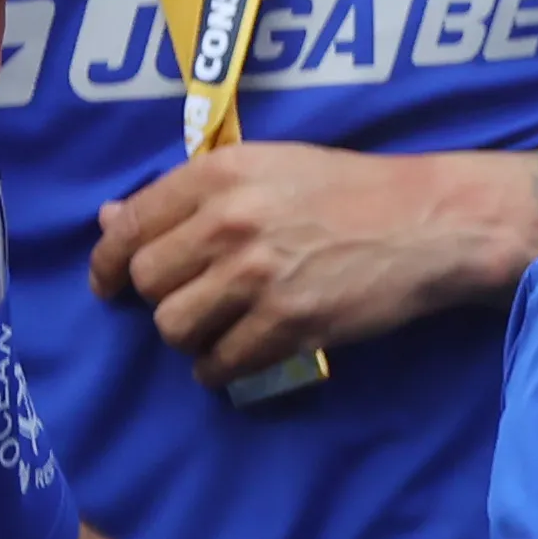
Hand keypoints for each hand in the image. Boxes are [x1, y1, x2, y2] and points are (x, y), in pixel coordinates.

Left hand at [88, 141, 533, 387]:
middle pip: (147, 282)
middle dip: (161, 299)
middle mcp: (228, 222)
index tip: (111, 286)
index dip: (109, 264)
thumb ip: (190, 194)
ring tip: (217, 331)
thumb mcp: (266, 168)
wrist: (428, 222)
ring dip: (190, 337)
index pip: (129, 227)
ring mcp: (257, 275)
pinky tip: (237, 359)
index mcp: (218, 175)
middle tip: (191, 302)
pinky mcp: (289, 322)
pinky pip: (222, 363)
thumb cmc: (349, 190)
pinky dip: (220, 370)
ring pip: (174, 327)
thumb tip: (111, 219)